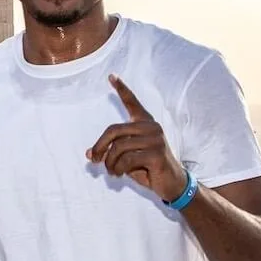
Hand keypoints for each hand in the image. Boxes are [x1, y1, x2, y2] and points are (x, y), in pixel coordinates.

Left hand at [88, 75, 187, 200]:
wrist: (171, 184)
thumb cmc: (148, 168)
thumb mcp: (125, 159)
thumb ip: (110, 152)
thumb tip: (89, 154)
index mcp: (145, 123)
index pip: (132, 102)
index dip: (122, 89)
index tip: (111, 76)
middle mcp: (151, 127)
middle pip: (113, 130)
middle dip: (99, 147)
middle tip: (94, 160)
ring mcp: (155, 139)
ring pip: (118, 147)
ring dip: (110, 163)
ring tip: (112, 171)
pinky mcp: (156, 153)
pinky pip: (126, 160)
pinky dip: (118, 169)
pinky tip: (120, 174)